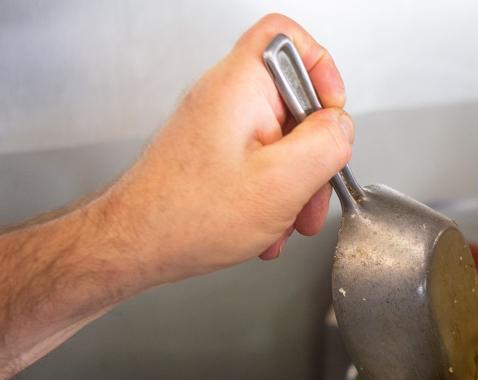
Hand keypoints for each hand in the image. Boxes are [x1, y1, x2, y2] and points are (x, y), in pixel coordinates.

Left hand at [99, 14, 353, 283]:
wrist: (135, 246)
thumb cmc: (187, 217)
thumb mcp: (282, 183)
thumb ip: (326, 145)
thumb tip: (342, 127)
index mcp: (241, 87)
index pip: (287, 37)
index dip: (321, 69)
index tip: (332, 112)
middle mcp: (227, 98)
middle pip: (294, 101)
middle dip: (314, 152)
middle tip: (313, 187)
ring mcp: (219, 127)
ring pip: (281, 140)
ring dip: (295, 184)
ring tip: (288, 218)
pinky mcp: (214, 155)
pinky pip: (260, 163)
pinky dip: (272, 194)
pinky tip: (265, 226)